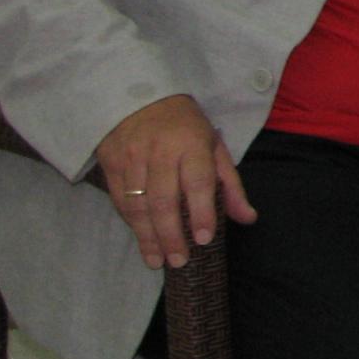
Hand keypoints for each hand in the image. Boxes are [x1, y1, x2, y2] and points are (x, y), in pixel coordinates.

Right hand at [95, 95, 255, 269]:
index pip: (198, 182)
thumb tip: (248, 218)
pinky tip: (142, 239)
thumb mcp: (214, 147)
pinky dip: (131, 223)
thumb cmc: (185, 126)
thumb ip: (230, 184)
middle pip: (164, 200)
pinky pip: (120, 199)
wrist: (140, 96)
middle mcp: (160, 151)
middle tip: (179, 262)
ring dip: (147, 237)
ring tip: (157, 261)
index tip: (205, 239)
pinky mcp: (110, 163)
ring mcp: (132, 157)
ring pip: (138, 204)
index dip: (202, 212)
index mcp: (191, 144)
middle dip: (171, 235)